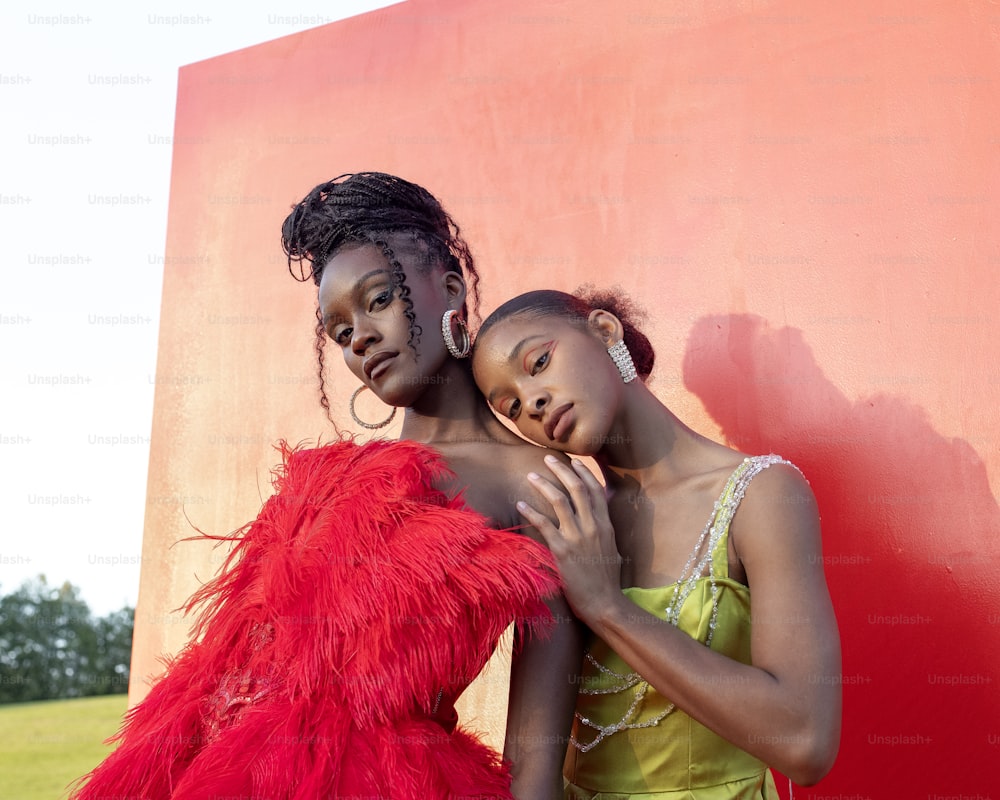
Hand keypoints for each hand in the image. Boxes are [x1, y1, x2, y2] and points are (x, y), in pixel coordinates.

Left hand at [517, 456, 622, 623]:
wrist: (605, 604)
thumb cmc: (607, 581)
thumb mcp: (611, 549)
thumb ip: (603, 530)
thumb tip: (598, 516)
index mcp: (606, 525)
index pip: (596, 490)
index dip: (584, 473)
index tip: (573, 460)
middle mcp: (593, 527)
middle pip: (577, 489)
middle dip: (561, 470)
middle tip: (547, 458)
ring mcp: (578, 538)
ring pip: (560, 501)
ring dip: (543, 484)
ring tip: (531, 475)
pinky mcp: (563, 551)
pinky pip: (544, 525)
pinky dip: (531, 512)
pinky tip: (520, 504)